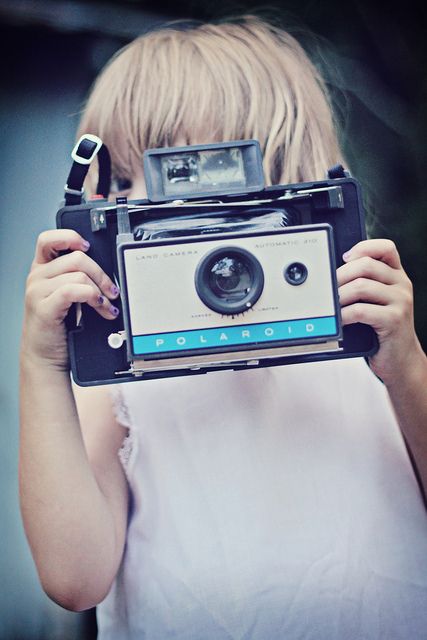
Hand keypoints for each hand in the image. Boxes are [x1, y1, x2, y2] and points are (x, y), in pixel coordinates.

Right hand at [22, 229, 119, 369]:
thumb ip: (77, 278)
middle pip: (77, 258)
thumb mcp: (66, 295)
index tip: (88, 247)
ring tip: (107, 305)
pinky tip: (100, 307)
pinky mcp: (44, 307)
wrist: (45, 355)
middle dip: (102, 274)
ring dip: (101, 291)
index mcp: (41, 269)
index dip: (70, 237)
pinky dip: (92, 297)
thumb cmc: (59, 325)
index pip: (48, 239)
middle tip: (112, 290)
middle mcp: (37, 276)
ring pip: (79, 275)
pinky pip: (73, 291)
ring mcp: (38, 291)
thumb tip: (106, 273)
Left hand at [337, 239, 421, 385]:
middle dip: (340, 276)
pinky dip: (343, 315)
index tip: (344, 258)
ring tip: (329, 307)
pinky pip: (361, 310)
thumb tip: (332, 277)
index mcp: (397, 276)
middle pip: (365, 265)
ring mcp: (401, 301)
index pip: (385, 248)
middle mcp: (402, 284)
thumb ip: (364, 285)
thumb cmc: (382, 330)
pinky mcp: (394, 319)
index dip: (363, 247)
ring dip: (338, 297)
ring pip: (360, 286)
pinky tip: (338, 321)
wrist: (401, 359)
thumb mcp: (377, 302)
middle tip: (327, 289)